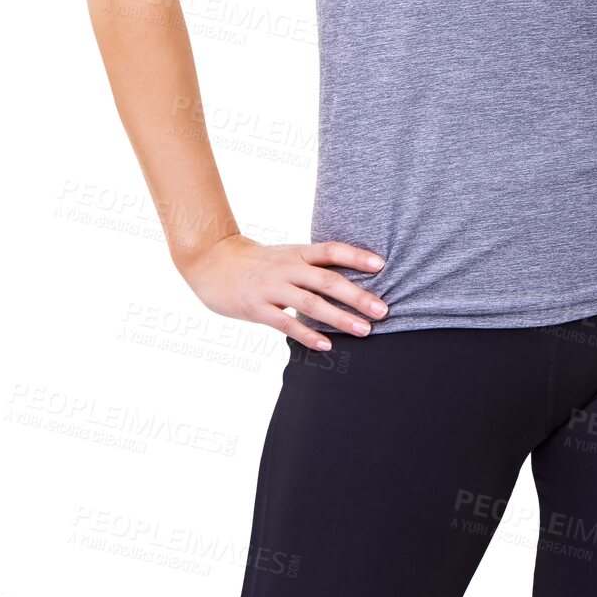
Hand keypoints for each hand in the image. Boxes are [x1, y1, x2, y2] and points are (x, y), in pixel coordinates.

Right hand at [180, 233, 388, 349]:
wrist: (212, 262)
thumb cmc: (257, 262)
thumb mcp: (286, 256)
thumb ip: (312, 267)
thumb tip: (350, 281)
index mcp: (297, 253)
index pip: (331, 251)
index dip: (356, 256)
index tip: (381, 265)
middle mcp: (287, 267)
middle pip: (327, 280)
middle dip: (357, 296)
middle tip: (383, 310)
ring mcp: (271, 287)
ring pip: (310, 303)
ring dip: (339, 317)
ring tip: (363, 330)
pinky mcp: (256, 307)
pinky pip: (285, 323)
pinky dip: (307, 334)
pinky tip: (326, 345)